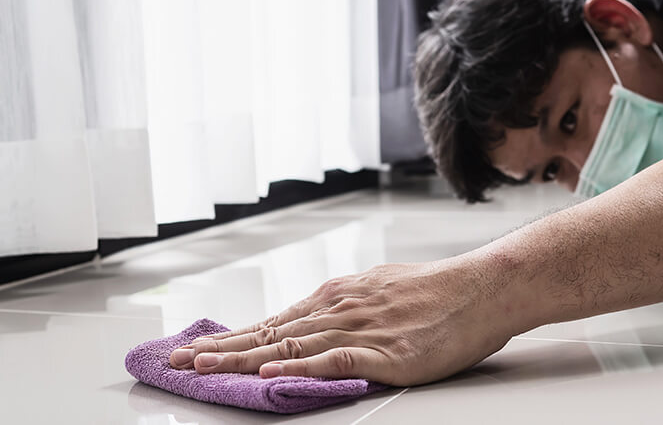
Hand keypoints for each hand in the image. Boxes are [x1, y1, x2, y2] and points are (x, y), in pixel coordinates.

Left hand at [169, 258, 521, 385]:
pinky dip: (296, 368)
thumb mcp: (380, 289)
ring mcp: (358, 328)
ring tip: (205, 368)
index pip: (273, 321)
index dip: (233, 337)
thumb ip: (347, 307)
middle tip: (181, 360)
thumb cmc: (436, 291)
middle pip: (269, 332)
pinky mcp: (383, 350)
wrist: (481, 287)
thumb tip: (319, 323)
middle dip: (221, 348)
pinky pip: (331, 360)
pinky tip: (270, 375)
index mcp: (336, 296)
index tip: (201, 348)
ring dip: (241, 358)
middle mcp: (338, 308)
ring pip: (288, 345)